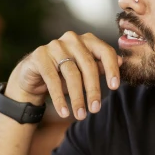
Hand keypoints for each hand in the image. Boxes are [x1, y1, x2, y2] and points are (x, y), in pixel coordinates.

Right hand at [6, 31, 122, 119]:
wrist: (33, 75)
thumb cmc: (63, 73)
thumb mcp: (83, 72)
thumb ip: (99, 66)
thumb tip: (121, 62)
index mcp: (87, 40)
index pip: (105, 51)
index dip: (111, 69)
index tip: (114, 88)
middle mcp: (72, 39)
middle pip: (88, 65)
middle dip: (93, 90)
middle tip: (95, 110)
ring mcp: (55, 45)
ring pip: (71, 74)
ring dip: (77, 98)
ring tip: (80, 115)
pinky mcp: (40, 56)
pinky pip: (53, 80)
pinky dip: (59, 99)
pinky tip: (64, 112)